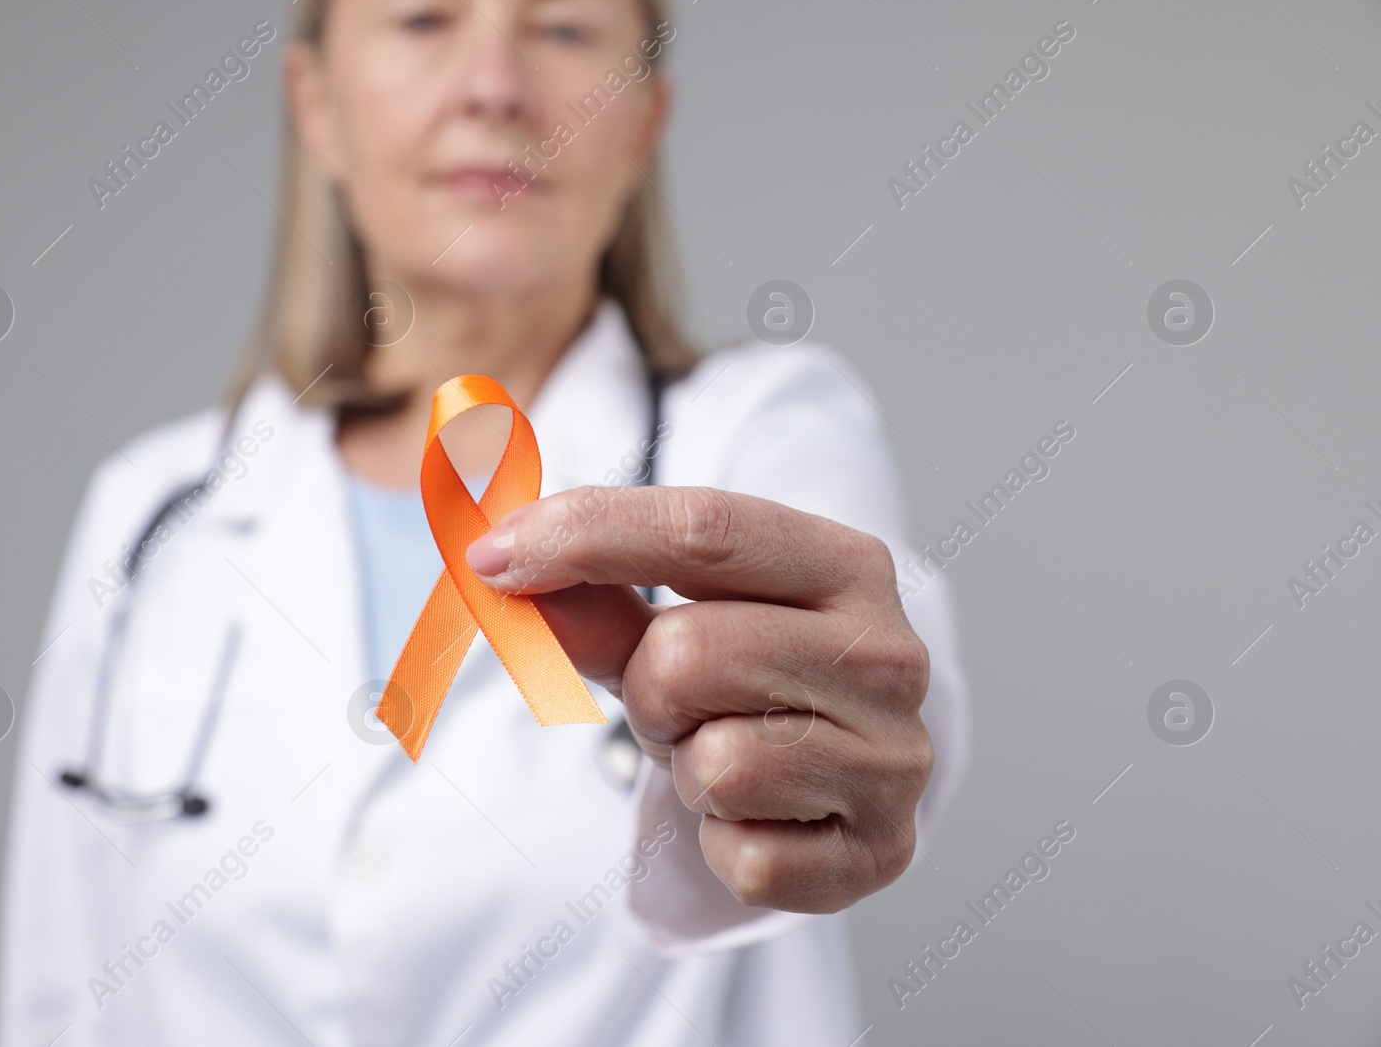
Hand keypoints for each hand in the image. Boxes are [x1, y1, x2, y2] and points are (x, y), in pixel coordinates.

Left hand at [464, 485, 933, 914]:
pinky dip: (720, 846)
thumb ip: (595, 597)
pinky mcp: (878, 854)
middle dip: (648, 687)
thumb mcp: (671, 622)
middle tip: (677, 704)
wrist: (826, 786)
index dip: (585, 536)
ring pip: (717, 762)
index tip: (492, 558)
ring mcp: (894, 759)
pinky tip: (753, 817)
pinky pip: (742, 858)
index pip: (702, 528)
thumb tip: (508, 568)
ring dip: (688, 768)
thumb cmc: (744, 683)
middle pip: (689, 654)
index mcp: (845, 565)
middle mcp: (889, 655)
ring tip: (723, 752)